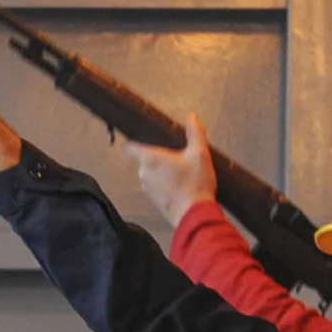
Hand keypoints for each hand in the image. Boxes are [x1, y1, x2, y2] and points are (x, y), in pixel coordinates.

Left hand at [120, 112, 217, 227]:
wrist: (194, 215)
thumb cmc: (195, 182)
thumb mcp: (200, 153)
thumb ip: (195, 133)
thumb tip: (192, 116)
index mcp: (150, 158)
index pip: (130, 147)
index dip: (133, 142)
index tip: (141, 139)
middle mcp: (143, 173)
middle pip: (145, 159)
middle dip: (158, 157)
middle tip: (177, 157)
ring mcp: (147, 188)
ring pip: (151, 174)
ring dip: (162, 172)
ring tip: (181, 172)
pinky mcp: (153, 200)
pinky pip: (156, 186)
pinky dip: (164, 184)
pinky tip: (180, 185)